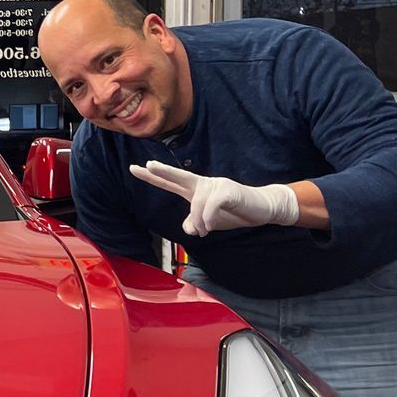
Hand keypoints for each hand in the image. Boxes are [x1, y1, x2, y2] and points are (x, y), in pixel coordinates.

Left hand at [128, 160, 300, 236]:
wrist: (262, 208)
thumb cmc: (233, 212)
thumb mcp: (209, 224)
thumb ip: (195, 225)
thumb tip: (190, 228)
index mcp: (195, 190)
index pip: (170, 182)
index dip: (152, 176)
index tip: (134, 168)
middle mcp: (203, 185)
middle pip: (179, 176)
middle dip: (163, 171)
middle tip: (148, 165)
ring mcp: (215, 185)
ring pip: (196, 204)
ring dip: (200, 222)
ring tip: (205, 231)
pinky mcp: (227, 190)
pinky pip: (209, 206)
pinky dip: (208, 220)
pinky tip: (210, 226)